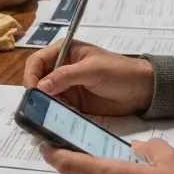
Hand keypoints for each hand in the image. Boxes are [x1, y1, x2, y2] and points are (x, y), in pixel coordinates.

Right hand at [22, 40, 154, 116]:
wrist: (142, 90)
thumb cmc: (119, 72)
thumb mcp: (92, 70)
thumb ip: (65, 76)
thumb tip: (39, 87)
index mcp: (63, 53)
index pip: (36, 62)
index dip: (31, 76)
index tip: (33, 93)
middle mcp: (60, 69)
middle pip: (37, 81)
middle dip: (36, 95)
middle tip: (39, 109)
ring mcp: (66, 88)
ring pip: (45, 98)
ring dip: (46, 107)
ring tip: (50, 116)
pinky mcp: (73, 104)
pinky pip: (57, 110)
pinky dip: (56, 115)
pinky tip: (60, 120)